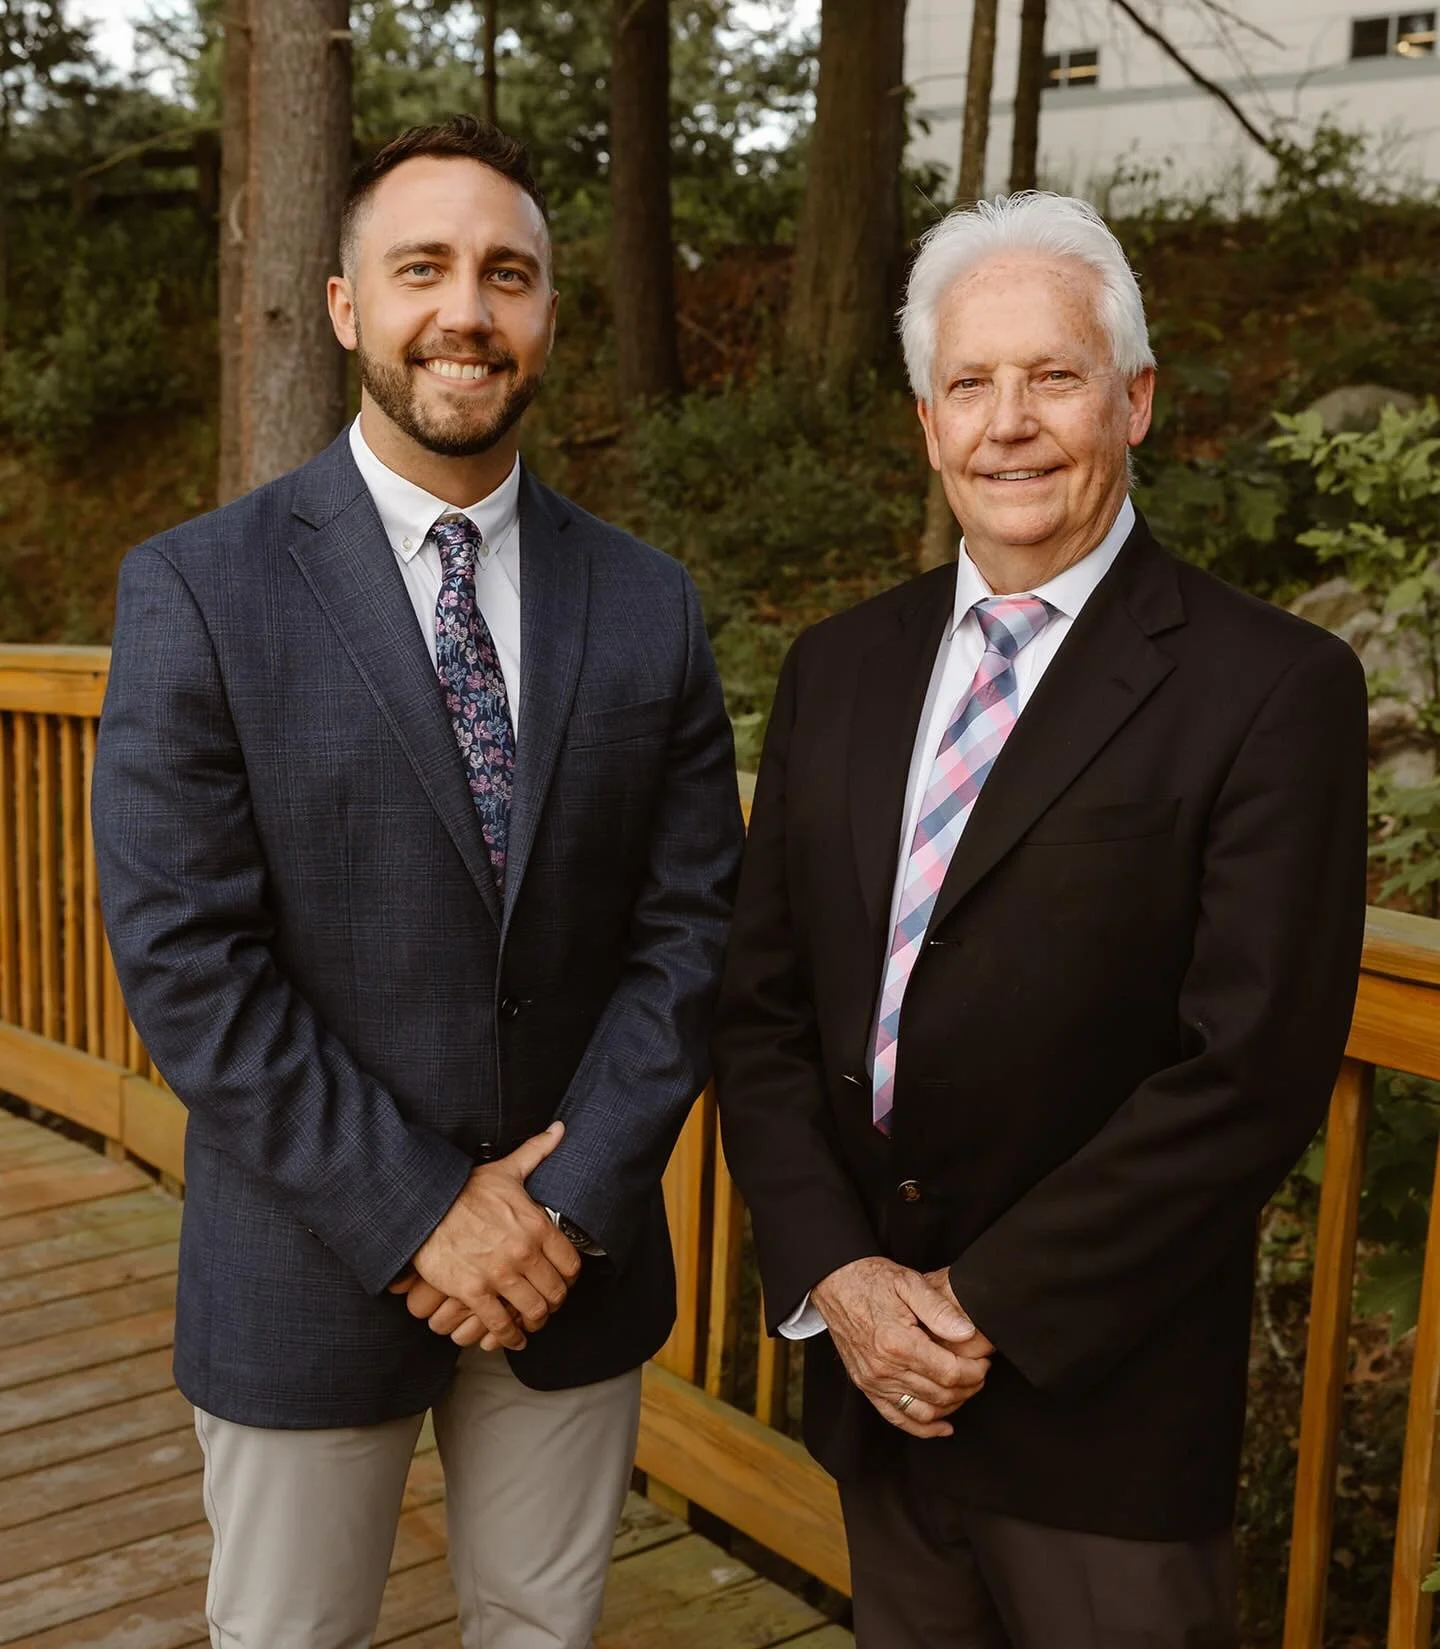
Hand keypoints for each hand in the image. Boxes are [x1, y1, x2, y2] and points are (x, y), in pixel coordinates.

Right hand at [393, 1124, 580, 1350]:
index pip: (571, 1265)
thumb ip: (537, 1152)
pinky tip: (512, 1339)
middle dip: (554, 1303)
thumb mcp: (506, 1169)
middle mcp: (523, 1253)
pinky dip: (509, 1337)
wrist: (424, 1206)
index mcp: (535, 1225)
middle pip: (555, 1293)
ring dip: (535, 1321)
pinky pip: (499, 1324)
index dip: (570, 1278)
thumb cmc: (465, 1189)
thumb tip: (560, 1130)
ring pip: (532, 1312)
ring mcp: (499, 1274)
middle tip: (548, 1305)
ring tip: (532, 1322)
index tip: (564, 1281)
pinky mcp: (473, 1292)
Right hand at [811, 1257, 990, 1438]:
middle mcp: (884, 1368)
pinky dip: (923, 1428)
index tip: (985, 1361)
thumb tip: (967, 1333)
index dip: (975, 1371)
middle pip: (940, 1395)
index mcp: (897, 1342)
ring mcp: (873, 1381)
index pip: (949, 1373)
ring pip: (924, 1412)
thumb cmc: (872, 1279)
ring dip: (952, 1406)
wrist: (835, 1283)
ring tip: (966, 1388)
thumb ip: (939, 1308)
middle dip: (969, 1387)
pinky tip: (943, 1426)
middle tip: (981, 1371)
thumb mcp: (909, 1281)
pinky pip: (898, 1418)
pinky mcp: (866, 1386)